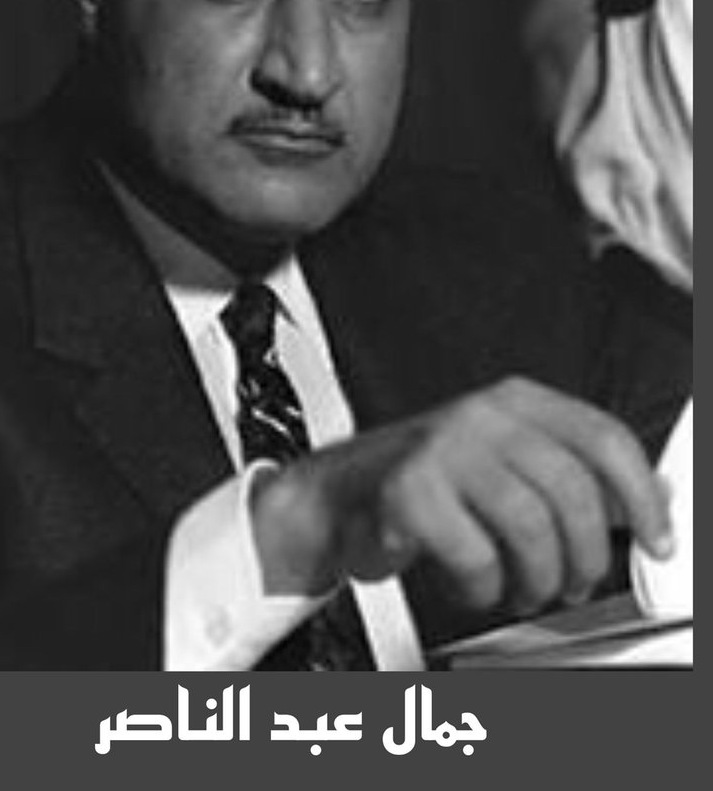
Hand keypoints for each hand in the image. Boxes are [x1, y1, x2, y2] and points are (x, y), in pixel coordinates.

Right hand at [251, 377, 673, 617]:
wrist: (336, 498)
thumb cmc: (428, 486)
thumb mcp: (505, 463)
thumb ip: (571, 474)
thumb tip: (646, 505)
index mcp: (517, 401)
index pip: (602, 437)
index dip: (639, 494)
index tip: (655, 537)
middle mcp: (483, 414)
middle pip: (573, 489)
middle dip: (585, 556)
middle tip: (572, 584)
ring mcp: (444, 447)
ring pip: (531, 526)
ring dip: (535, 580)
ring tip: (520, 590)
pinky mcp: (409, 489)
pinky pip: (475, 554)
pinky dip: (480, 587)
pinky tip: (468, 582)